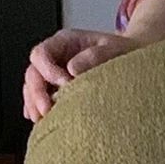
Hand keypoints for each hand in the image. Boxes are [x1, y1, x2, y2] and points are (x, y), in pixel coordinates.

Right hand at [22, 28, 136, 121]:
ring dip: (34, 104)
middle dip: (37, 92)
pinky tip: (41, 121)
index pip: (42, 54)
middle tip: (47, 110)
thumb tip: (72, 69)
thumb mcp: (116, 48)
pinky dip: (38, 109)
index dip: (48, 70)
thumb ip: (97, 55)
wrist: (132, 59)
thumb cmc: (124, 52)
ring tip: (42, 120)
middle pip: (33, 73)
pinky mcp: (56, 90)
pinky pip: (40, 99)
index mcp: (65, 41)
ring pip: (32, 88)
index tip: (64, 84)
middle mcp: (55, 57)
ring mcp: (54, 74)